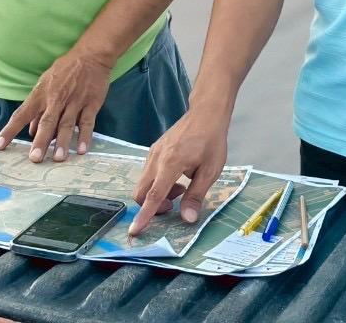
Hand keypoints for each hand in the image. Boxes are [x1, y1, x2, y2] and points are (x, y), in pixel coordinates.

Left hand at [0, 48, 112, 161]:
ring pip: (66, 124)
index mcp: (41, 94)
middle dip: (40, 141)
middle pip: (46, 122)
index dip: (11, 130)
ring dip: (62, 141)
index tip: (0, 145)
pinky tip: (81, 150)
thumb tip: (30, 130)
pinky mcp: (91, 104)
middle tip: (35, 158)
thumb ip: (38, 108)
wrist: (91, 56)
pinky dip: (84, 136)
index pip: (22, 114)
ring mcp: (74, 102)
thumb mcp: (45, 83)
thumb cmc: (65, 70)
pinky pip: (87, 122)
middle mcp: (56, 99)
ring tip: (58, 158)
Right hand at [129, 104, 229, 234]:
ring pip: (144, 183)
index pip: (154, 196)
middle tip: (175, 203)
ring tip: (182, 187)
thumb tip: (187, 218)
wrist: (205, 114)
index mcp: (170, 164)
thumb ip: (196, 195)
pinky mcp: (154, 150)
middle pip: (141, 192)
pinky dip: (158, 182)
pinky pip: (148, 173)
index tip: (134, 231)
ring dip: (158, 194)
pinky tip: (177, 176)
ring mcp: (153, 153)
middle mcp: (156, 159)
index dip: (144, 216)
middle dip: (153, 206)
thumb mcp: (210, 171)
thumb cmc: (211, 142)